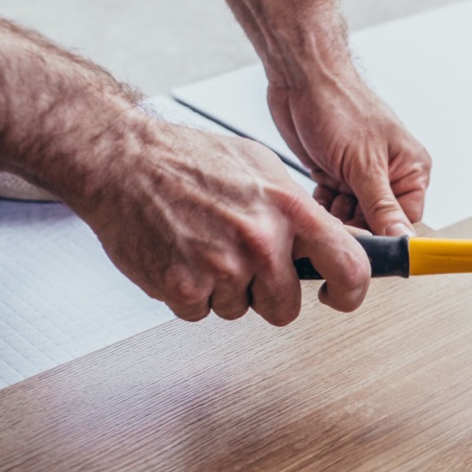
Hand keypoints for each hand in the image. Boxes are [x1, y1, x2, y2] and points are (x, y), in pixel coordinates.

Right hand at [72, 116, 370, 324]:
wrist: (121, 160)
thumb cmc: (187, 159)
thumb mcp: (261, 168)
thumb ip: (298, 210)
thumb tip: (334, 241)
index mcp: (289, 209)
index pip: (350, 266)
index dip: (350, 292)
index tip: (340, 296)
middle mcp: (260, 240)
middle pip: (286, 307)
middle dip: (267, 294)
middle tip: (243, 263)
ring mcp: (222, 268)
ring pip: (240, 309)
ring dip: (224, 289)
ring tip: (203, 245)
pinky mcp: (184, 289)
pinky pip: (201, 312)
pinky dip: (190, 293)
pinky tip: (180, 256)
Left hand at [267, 70, 430, 235]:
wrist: (301, 78)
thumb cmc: (340, 104)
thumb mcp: (363, 164)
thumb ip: (382, 206)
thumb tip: (401, 238)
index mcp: (410, 168)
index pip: (406, 219)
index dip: (385, 232)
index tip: (364, 239)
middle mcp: (389, 174)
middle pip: (377, 222)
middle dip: (355, 222)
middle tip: (339, 216)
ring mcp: (361, 175)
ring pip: (353, 217)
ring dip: (337, 215)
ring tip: (329, 197)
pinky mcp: (337, 175)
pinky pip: (333, 206)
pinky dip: (323, 205)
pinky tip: (319, 190)